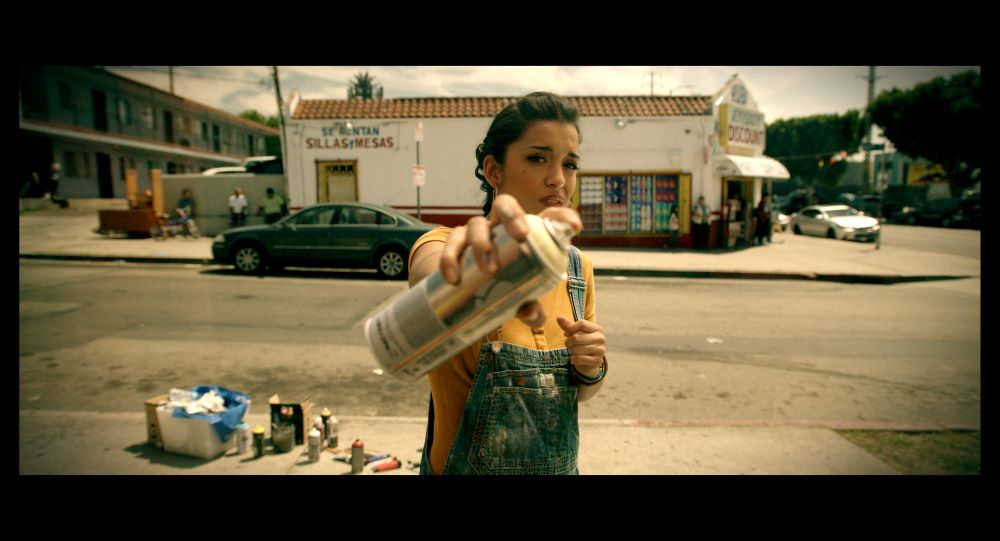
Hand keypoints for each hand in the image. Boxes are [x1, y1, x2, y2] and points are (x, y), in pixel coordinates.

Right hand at [438, 194, 581, 327]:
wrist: (464, 283)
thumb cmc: (502, 284)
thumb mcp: (518, 296)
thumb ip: (528, 306)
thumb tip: (532, 316)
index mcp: (524, 233)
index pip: (545, 217)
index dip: (560, 217)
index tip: (575, 226)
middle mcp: (499, 226)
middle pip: (505, 204)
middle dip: (513, 216)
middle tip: (521, 236)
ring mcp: (475, 231)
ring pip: (476, 223)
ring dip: (481, 242)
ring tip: (488, 269)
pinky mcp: (454, 243)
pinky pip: (451, 243)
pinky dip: (450, 258)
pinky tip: (453, 278)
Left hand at [556, 316, 605, 376]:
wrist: (590, 362)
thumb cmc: (582, 344)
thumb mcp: (576, 333)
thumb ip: (568, 325)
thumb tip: (558, 317)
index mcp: (598, 329)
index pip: (582, 324)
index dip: (570, 328)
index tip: (566, 334)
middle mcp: (601, 339)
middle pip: (576, 337)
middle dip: (568, 342)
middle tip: (569, 345)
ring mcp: (600, 350)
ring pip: (576, 349)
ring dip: (571, 351)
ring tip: (575, 351)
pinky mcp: (596, 361)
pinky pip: (578, 358)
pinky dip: (573, 359)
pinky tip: (576, 358)